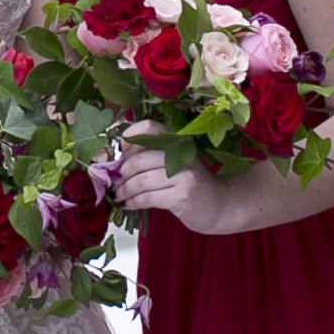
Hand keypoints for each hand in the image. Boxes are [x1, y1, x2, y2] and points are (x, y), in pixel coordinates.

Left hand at [116, 139, 260, 233]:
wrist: (220, 205)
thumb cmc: (191, 183)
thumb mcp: (176, 163)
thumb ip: (152, 157)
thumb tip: (117, 158)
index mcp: (178, 141)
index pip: (150, 128)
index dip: (131, 135)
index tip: (119, 149)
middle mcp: (182, 153)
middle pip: (139, 159)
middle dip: (120, 173)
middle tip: (113, 181)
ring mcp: (184, 175)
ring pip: (141, 181)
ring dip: (124, 190)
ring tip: (118, 195)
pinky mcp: (182, 195)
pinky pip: (148, 198)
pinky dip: (133, 202)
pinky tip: (128, 205)